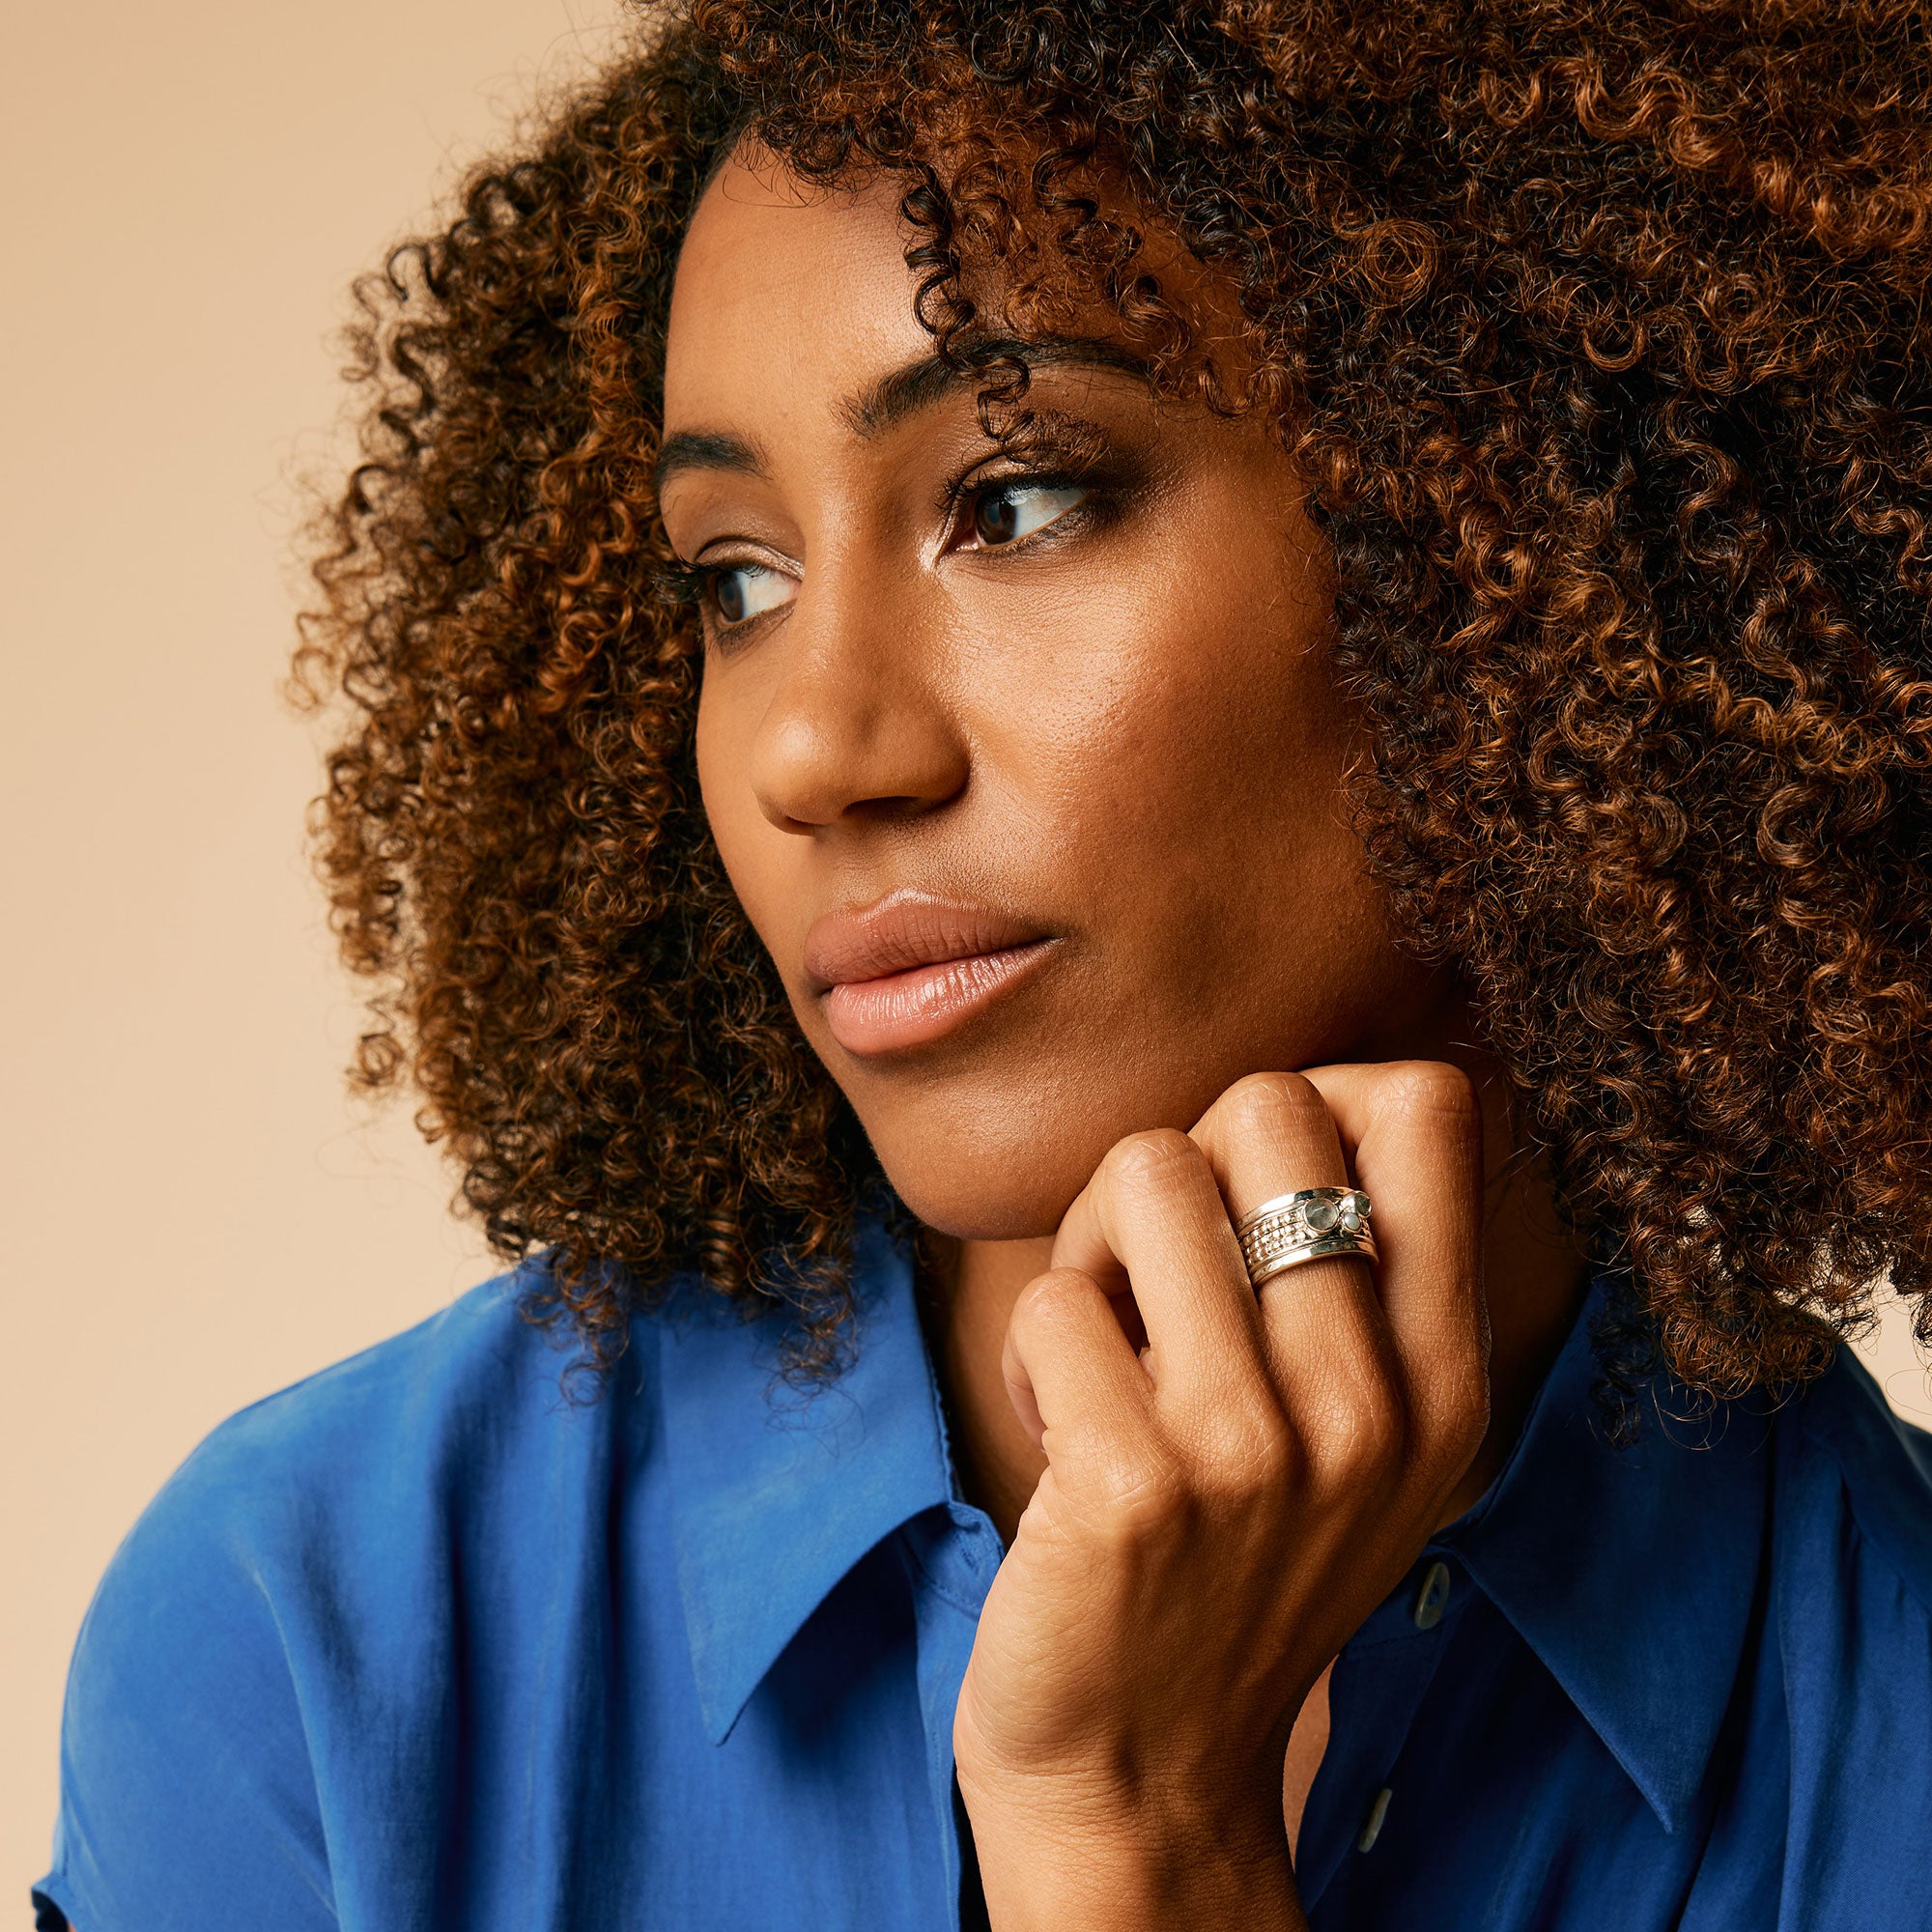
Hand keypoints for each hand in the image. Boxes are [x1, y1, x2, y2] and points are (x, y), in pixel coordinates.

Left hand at [953, 1065, 1489, 1930]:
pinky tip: (1061, 1440)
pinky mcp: (1136, 1484)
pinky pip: (1051, 1296)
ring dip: (1088, 1252)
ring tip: (1102, 1354)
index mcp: (1444, 1377)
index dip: (1317, 1095)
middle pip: (1266, 1107)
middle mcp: (1374, 1404)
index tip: (1249, 1186)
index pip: (1430, 1104)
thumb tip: (1292, 1096)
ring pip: (1142, 1171)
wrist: (1149, 1778)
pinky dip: (1033, 1353)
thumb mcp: (1357, 1443)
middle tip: (1150, 1275)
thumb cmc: (1230, 1571)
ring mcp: (1258, 1446)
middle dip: (1179, 1162)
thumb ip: (1356, 1284)